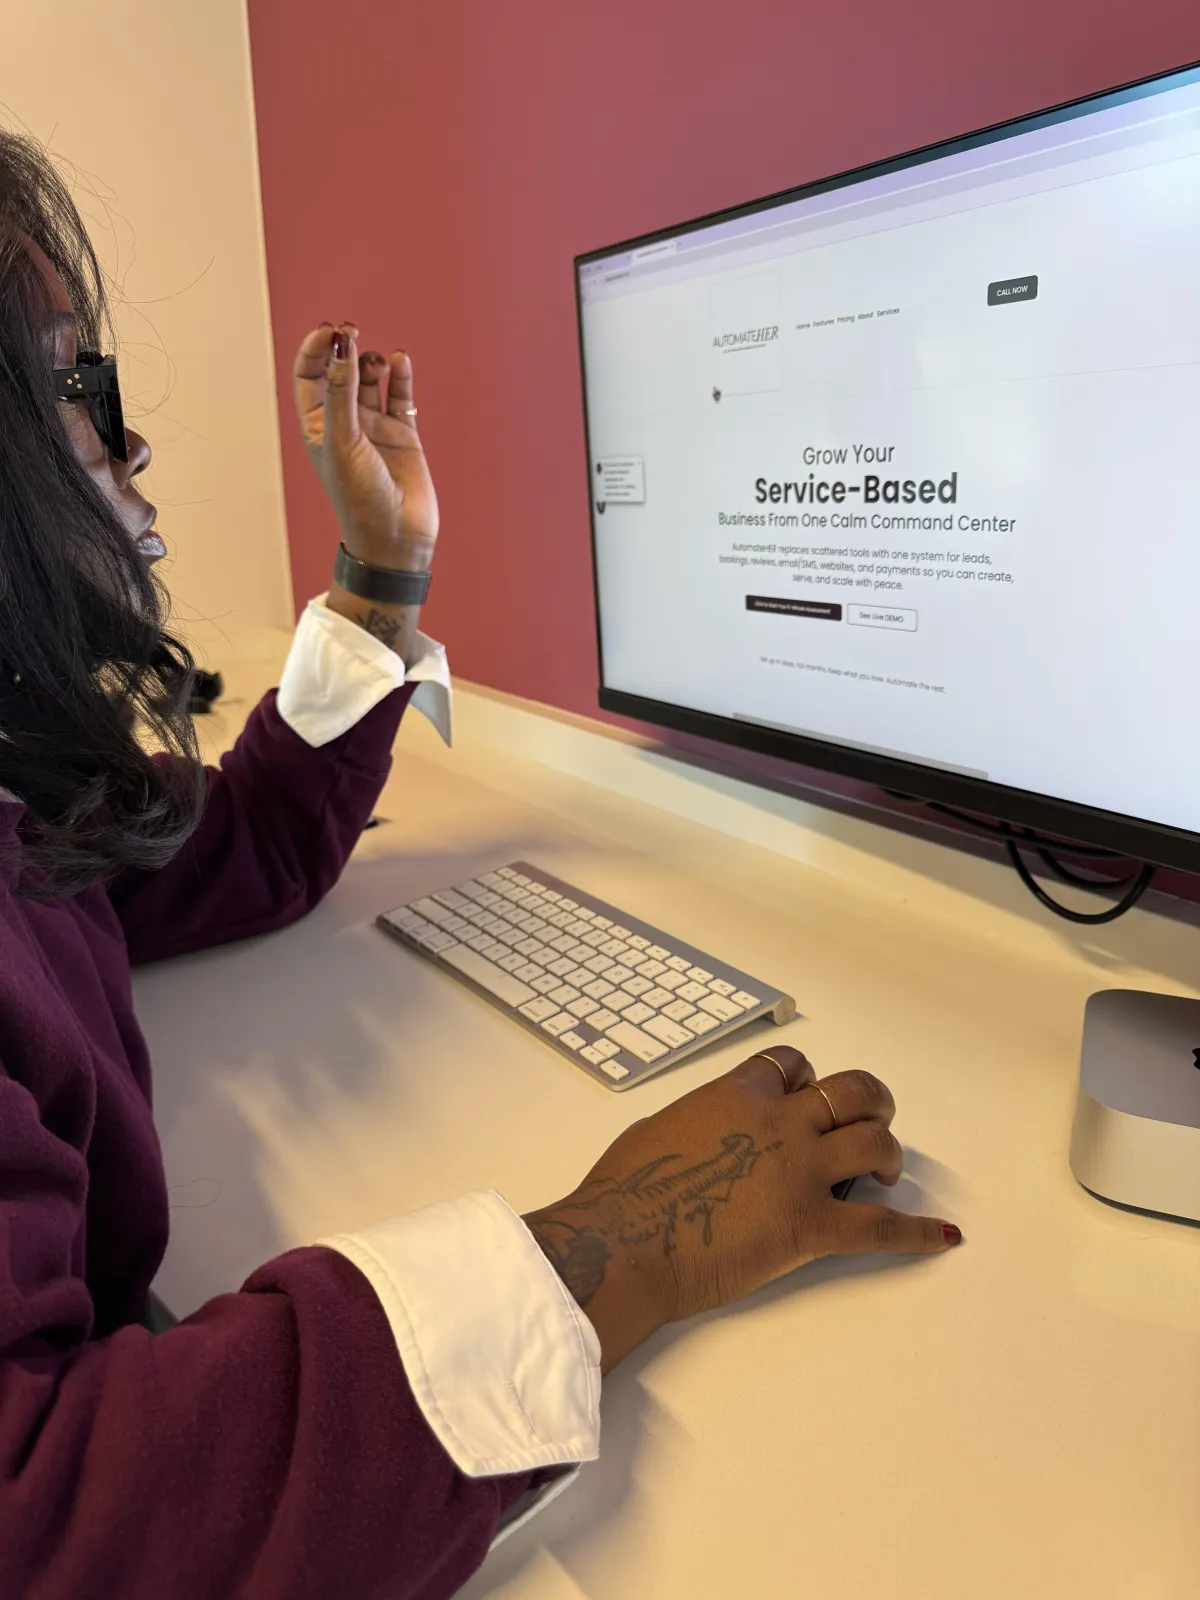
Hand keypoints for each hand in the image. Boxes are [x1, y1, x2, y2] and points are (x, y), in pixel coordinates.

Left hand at [292, 321, 438, 568]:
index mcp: (317, 427)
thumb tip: (341, 343)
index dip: (315, 349)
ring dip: (371, 362)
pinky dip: (400, 375)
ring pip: (370, 380)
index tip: (330, 331)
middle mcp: (344, 424)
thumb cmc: (360, 498)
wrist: (396, 538)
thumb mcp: (343, 440)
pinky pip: (400, 396)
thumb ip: (342, 390)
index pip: (308, 376)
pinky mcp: (403, 435)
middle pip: (338, 371)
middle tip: (351, 331)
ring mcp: (375, 428)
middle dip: (343, 347)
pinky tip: (400, 361)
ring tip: (378, 360)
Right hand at [524, 1047, 961, 1371]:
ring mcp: (800, 1173)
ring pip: (873, 1142)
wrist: (623, 1245)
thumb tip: (704, 1136)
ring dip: (888, 1152)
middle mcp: (779, 1123)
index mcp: (737, 1095)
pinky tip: (942, 1237)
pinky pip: (880, 1226)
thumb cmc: (623, 1192)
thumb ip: (695, 1123)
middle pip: (850, 1091)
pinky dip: (916, 1233)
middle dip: (869, 1102)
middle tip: (869, 1122)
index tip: (804, 1096)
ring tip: (886, 1171)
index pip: (791, 1065)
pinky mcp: (812, 1227)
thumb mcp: (656, 1131)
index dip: (805, 1078)